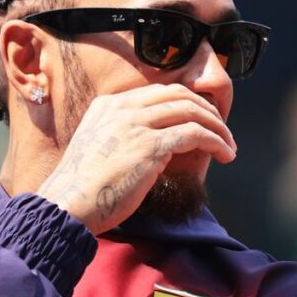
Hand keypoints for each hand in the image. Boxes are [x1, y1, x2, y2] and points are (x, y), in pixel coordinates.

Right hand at [36, 83, 235, 233]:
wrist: (67, 204)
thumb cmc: (83, 187)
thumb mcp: (98, 146)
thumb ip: (122, 134)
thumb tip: (155, 141)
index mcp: (110, 105)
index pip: (161, 91)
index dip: (190, 103)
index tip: (205, 120)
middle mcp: (123, 108)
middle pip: (181, 96)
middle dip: (209, 112)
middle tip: (223, 131)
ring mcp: (136, 124)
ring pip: (192, 112)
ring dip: (218, 129)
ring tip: (229, 146)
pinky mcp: (150, 145)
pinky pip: (195, 134)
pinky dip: (216, 142)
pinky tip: (224, 155)